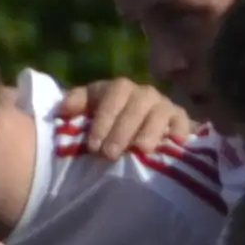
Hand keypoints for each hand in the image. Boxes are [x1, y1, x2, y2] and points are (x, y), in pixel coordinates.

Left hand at [63, 76, 191, 162]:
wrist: (136, 131)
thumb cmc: (107, 124)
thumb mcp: (90, 112)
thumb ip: (77, 105)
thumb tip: (62, 109)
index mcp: (120, 89)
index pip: (113, 94)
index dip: (103, 118)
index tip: (92, 145)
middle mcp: (143, 94)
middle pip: (136, 104)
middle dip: (122, 130)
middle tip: (110, 154)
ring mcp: (163, 106)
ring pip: (159, 112)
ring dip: (150, 130)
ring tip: (141, 150)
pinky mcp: (180, 120)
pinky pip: (182, 122)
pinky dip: (180, 130)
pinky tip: (175, 143)